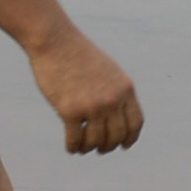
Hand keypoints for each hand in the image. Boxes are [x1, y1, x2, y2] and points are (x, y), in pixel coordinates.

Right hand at [29, 26, 143, 155]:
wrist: (54, 40)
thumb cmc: (77, 53)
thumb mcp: (106, 70)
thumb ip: (115, 91)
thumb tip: (116, 118)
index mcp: (125, 88)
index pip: (135, 122)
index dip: (131, 138)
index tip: (124, 145)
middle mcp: (112, 99)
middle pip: (116, 136)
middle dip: (108, 146)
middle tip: (100, 149)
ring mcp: (92, 106)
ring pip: (96, 141)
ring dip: (89, 148)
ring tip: (82, 148)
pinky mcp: (69, 111)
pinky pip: (75, 140)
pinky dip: (73, 147)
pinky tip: (71, 147)